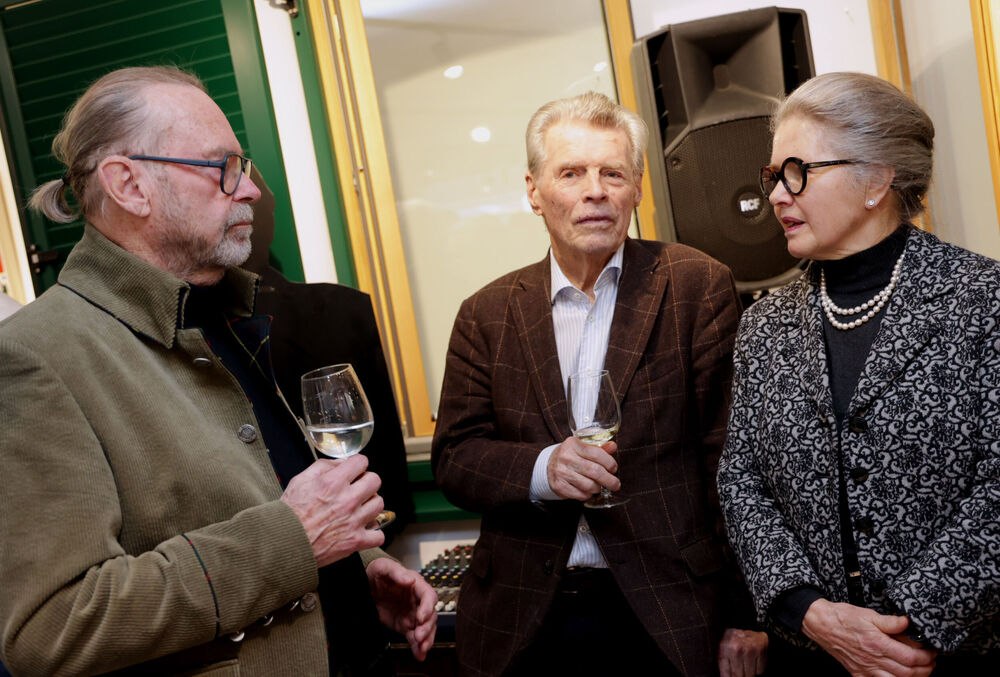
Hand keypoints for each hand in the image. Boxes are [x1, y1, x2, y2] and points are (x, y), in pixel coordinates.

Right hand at [281, 454, 384, 566]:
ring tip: (360, 508)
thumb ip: (323, 466)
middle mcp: (347, 500)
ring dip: (370, 504)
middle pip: (375, 480)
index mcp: (333, 482)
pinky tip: (364, 529)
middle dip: (367, 481)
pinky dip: (373, 533)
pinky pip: (378, 535)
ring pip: (379, 504)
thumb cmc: (290, 514)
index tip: (355, 470)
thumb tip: (341, 463)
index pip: (361, 462)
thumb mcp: (301, 480)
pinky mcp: (355, 541)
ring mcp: (353, 521)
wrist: (283, 542)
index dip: (358, 464)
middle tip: (359, 487)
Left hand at [366, 557, 437, 659]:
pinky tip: (419, 654)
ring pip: (426, 628)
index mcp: (416, 585)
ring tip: (421, 649)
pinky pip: (415, 637)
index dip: (427, 608)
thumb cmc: (378, 572)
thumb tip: (409, 579)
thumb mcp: (384, 567)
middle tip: (419, 636)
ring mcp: (413, 614)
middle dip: (427, 627)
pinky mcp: (406, 625)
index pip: (429, 596)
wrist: (367, 585)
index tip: (420, 617)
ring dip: (426, 639)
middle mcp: (418, 601)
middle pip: (430, 615)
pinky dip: (418, 647)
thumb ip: (397, 572)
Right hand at [547, 436, 619, 499]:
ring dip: (597, 488)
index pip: (597, 454)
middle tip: (615, 485)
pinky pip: (580, 495)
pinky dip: (587, 495)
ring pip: (589, 486)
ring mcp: (561, 472)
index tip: (614, 468)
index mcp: (573, 444)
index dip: (610, 463)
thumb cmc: (570, 456)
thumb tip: (613, 446)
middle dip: (610, 480)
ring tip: (598, 486)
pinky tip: (587, 491)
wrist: (549, 465)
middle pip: (595, 472)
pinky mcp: (559, 486)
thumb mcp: (583, 447)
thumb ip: (599, 448)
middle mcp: (566, 457)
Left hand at [718, 628, 767, 676]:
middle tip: (739, 672)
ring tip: (746, 666)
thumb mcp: (723, 646)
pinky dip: (757, 669)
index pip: (726, 671)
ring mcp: (750, 650)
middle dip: (738, 675)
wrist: (748, 623)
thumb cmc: (734, 638)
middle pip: (738, 675)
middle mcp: (737, 648)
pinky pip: (760, 670)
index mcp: (725, 647)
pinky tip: (753, 661)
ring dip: (748, 673)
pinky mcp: (761, 650)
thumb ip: (723, 662)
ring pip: (750, 674)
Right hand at [802, 599, 936, 676]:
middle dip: (925, 670)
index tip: (932, 652)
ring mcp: (866, 670)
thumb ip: (891, 621)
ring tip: (920, 671)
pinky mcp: (858, 674)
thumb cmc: (844, 618)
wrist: (821, 624)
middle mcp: (873, 660)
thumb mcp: (869, 614)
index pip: (911, 658)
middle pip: (908, 673)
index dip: (927, 657)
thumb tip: (909, 623)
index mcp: (878, 644)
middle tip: (931, 662)